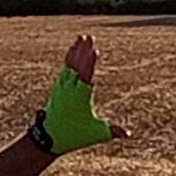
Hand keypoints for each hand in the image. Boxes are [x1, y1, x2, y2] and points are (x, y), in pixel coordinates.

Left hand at [30, 33, 129, 152]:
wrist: (48, 138)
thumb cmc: (73, 135)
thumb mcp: (94, 133)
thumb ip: (111, 131)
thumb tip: (128, 134)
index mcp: (80, 98)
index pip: (86, 78)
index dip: (89, 64)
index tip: (93, 51)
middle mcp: (70, 90)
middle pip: (77, 66)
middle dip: (83, 51)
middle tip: (89, 37)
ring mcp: (63, 87)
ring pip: (70, 64)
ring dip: (76, 50)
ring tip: (82, 37)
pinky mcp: (59, 86)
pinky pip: (65, 68)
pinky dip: (69, 57)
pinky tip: (73, 48)